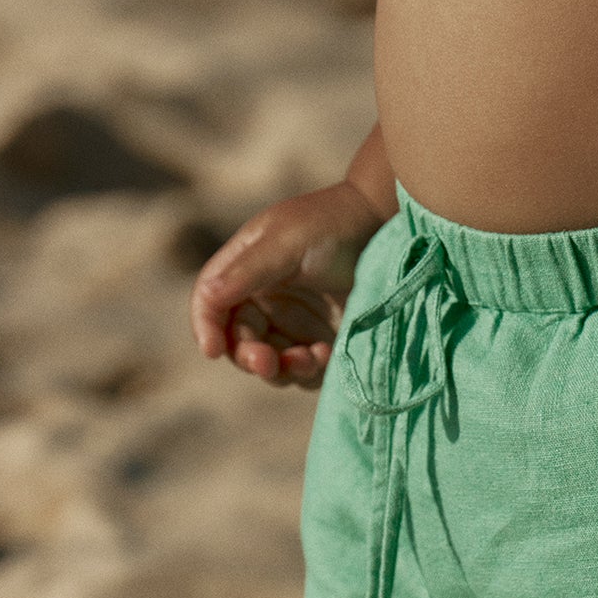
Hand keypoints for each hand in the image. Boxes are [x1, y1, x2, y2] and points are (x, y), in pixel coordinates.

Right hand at [189, 181, 385, 388]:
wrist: (392, 231)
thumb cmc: (334, 227)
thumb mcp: (286, 243)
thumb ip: (246, 271)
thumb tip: (208, 298)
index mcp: (245, 268)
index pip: (211, 303)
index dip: (206, 327)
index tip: (213, 350)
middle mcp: (265, 297)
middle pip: (239, 341)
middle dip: (251, 357)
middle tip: (270, 364)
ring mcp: (295, 321)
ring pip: (271, 362)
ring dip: (284, 369)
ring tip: (311, 359)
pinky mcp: (323, 340)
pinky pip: (306, 371)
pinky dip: (312, 371)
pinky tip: (330, 354)